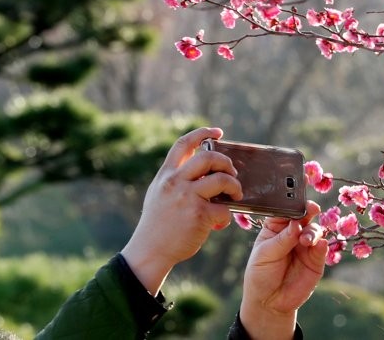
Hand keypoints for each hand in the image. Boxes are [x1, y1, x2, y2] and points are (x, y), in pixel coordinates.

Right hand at [121, 127, 241, 293]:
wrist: (149, 252)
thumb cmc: (158, 224)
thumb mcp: (159, 194)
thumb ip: (177, 179)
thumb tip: (205, 169)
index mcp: (166, 175)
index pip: (183, 144)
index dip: (202, 133)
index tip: (217, 132)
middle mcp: (175, 182)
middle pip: (209, 157)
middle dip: (226, 164)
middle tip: (232, 175)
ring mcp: (187, 197)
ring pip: (222, 179)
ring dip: (234, 187)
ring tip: (234, 196)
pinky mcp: (199, 215)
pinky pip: (224, 208)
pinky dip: (226, 216)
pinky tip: (220, 223)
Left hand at [239, 201, 327, 339]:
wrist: (269, 302)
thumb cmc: (261, 275)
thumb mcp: (264, 255)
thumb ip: (281, 239)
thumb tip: (296, 224)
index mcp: (276, 227)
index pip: (286, 210)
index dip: (292, 203)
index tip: (298, 200)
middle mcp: (294, 233)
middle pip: (304, 215)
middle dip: (309, 210)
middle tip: (311, 210)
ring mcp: (306, 245)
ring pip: (315, 229)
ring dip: (313, 231)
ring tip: (305, 240)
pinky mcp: (317, 259)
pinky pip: (323, 247)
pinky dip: (323, 243)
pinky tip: (319, 244)